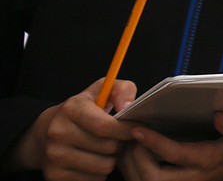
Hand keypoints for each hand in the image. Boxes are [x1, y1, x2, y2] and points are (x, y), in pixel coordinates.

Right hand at [6, 78, 136, 180]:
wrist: (47, 132)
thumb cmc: (85, 109)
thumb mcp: (103, 91)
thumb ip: (122, 90)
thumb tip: (128, 107)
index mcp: (71, 109)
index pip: (105, 126)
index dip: (126, 129)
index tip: (136, 129)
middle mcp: (58, 132)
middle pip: (108, 147)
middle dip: (121, 143)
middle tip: (119, 138)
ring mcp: (54, 156)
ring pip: (103, 166)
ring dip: (112, 159)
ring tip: (107, 149)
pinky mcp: (54, 176)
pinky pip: (93, 180)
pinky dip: (99, 172)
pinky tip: (95, 160)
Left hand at [118, 112, 222, 180]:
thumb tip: (220, 116)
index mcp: (209, 161)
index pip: (177, 155)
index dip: (155, 143)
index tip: (138, 129)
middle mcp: (190, 178)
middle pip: (152, 178)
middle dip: (135, 157)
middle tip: (131, 133)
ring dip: (129, 163)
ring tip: (128, 139)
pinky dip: (130, 167)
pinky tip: (131, 149)